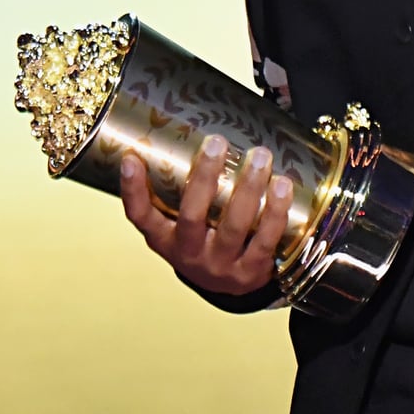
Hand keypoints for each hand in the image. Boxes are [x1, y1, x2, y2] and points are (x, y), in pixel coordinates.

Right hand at [119, 135, 294, 295]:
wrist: (230, 287)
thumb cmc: (204, 240)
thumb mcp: (180, 223)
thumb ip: (179, 188)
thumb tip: (183, 126)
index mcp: (165, 239)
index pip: (141, 217)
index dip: (133, 190)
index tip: (131, 159)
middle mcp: (189, 253)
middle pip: (192, 216)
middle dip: (205, 178)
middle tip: (217, 142)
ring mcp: (220, 264)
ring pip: (233, 227)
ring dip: (249, 189)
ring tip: (260, 156)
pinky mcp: (251, 271)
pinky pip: (265, 240)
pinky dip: (274, 212)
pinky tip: (282, 186)